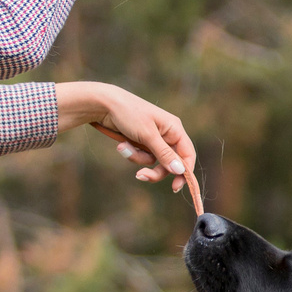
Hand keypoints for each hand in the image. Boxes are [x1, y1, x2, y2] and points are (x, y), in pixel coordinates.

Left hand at [54, 81, 196, 194]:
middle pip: (170, 162)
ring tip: (123, 148)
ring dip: (138, 159)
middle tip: (141, 176)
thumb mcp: (147, 135)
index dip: (184, 171)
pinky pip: (142, 156)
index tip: (175, 186)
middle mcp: (167, 134)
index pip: (187, 154)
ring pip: (154, 161)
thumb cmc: (129, 114)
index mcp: (174, 129)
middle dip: (155, 170)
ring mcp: (154, 139)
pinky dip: (132, 153)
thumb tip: (180, 170)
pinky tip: (121, 145)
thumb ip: (164, 154)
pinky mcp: (142, 142)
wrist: (105, 104)